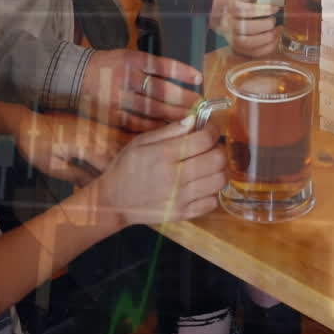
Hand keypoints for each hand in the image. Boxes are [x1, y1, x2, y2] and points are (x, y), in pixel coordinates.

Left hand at [15, 112, 133, 184]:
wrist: (26, 124)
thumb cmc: (35, 145)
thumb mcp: (52, 166)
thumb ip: (76, 175)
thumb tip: (94, 186)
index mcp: (84, 145)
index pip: (109, 163)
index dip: (118, 178)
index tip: (124, 191)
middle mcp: (92, 134)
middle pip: (118, 151)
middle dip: (126, 168)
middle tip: (131, 185)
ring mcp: (92, 128)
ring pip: (117, 142)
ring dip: (125, 156)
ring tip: (131, 173)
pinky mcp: (90, 126)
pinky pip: (110, 135)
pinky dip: (118, 146)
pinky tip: (122, 157)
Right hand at [80, 49, 202, 131]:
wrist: (75, 76)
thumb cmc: (108, 66)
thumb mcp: (129, 56)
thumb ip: (151, 67)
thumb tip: (184, 79)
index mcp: (132, 60)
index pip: (162, 65)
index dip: (182, 72)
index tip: (198, 78)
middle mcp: (125, 77)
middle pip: (160, 89)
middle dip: (183, 98)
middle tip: (200, 105)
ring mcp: (118, 97)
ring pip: (151, 108)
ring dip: (173, 114)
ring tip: (190, 119)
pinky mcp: (112, 114)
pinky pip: (137, 122)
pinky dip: (154, 126)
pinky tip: (168, 128)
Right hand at [92, 117, 227, 226]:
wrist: (113, 201)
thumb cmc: (126, 168)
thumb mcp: (140, 142)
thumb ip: (169, 130)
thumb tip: (194, 120)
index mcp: (165, 154)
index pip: (205, 138)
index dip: (213, 130)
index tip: (209, 129)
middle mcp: (176, 176)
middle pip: (218, 159)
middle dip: (218, 148)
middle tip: (209, 148)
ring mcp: (181, 197)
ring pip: (220, 180)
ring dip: (218, 170)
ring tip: (206, 166)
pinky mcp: (183, 213)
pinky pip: (213, 202)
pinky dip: (212, 191)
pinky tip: (201, 185)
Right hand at [215, 0, 279, 57]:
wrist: (229, 15)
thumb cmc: (242, 1)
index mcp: (230, 8)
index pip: (242, 10)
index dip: (261, 10)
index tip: (275, 8)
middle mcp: (228, 25)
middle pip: (244, 27)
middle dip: (264, 24)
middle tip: (274, 20)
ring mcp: (232, 39)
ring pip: (247, 42)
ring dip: (266, 37)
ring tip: (277, 31)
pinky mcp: (239, 49)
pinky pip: (253, 53)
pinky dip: (267, 48)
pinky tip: (275, 39)